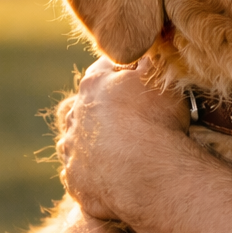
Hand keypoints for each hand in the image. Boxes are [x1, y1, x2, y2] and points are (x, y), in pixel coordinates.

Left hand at [56, 57, 191, 220]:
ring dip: (92, 145)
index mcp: (93, 85)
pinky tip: (113, 179)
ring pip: (77, 143)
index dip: (122, 74)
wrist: (151, 174)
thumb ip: (150, 62)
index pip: (104, 70)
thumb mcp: (159, 79)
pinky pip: (81, 177)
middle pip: (85, 108)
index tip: (136, 79)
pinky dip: (94, 177)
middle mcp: (75, 117)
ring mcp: (72, 152)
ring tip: (118, 153)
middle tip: (127, 121)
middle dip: (102, 112)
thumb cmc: (158, 121)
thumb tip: (148, 50)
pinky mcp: (76, 182)